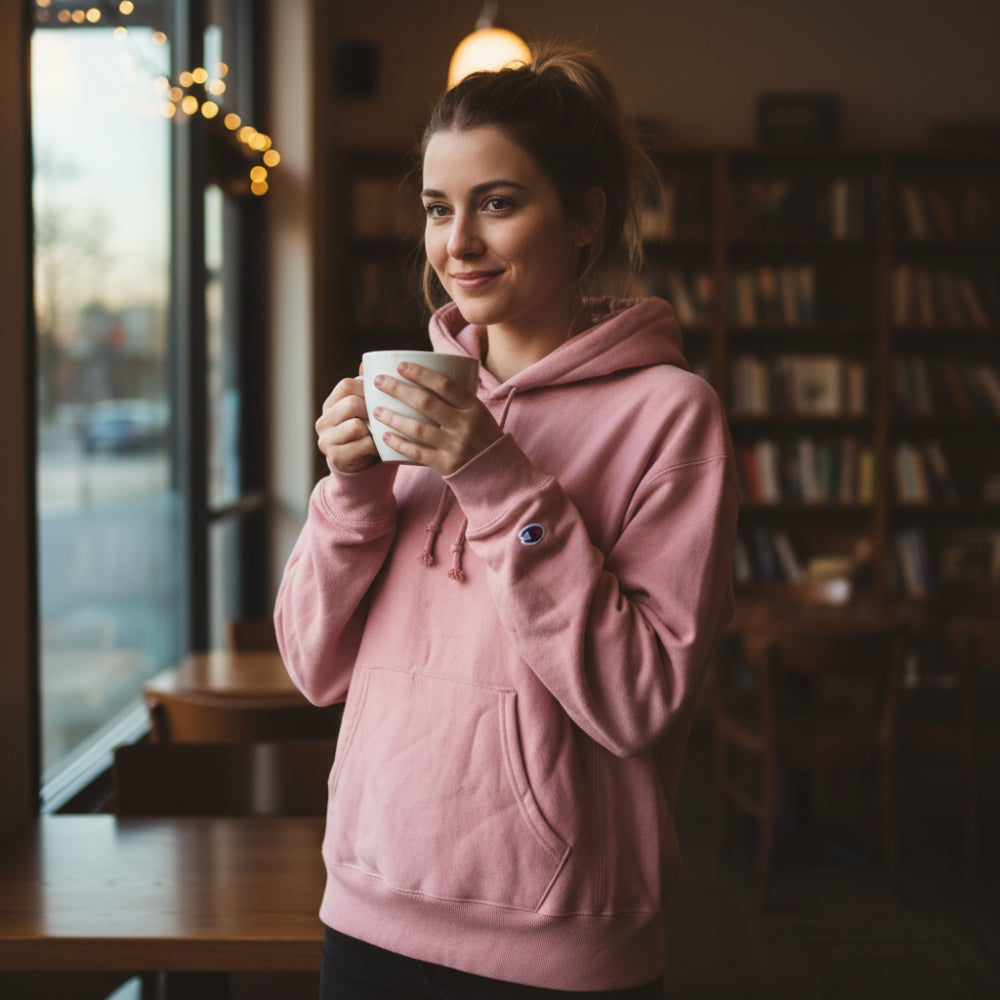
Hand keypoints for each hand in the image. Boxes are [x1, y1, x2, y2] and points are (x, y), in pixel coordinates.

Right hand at [316, 374, 378, 472]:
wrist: (362, 469)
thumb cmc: (367, 433)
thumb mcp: (365, 410)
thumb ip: (365, 389)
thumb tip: (366, 364)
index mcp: (330, 405)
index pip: (346, 385)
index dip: (367, 388)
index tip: (381, 396)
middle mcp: (323, 421)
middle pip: (351, 403)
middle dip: (371, 409)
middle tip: (384, 415)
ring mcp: (326, 440)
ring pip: (356, 425)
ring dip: (373, 429)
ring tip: (381, 432)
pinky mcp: (336, 457)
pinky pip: (362, 445)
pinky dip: (375, 445)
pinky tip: (379, 446)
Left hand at [372, 361, 501, 475]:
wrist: (498, 472)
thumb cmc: (483, 437)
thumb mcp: (479, 413)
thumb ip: (458, 399)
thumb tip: (427, 376)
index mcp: (473, 408)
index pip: (444, 384)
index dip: (420, 373)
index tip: (401, 366)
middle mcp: (465, 425)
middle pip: (426, 403)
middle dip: (398, 389)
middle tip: (378, 382)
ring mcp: (455, 446)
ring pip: (417, 429)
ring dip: (393, 417)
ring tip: (375, 410)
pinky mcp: (446, 465)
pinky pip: (417, 453)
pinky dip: (399, 444)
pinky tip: (384, 436)